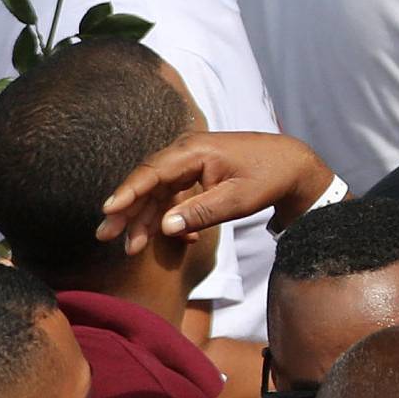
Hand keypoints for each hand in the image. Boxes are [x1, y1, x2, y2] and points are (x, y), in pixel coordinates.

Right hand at [96, 129, 336, 251]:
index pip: (152, 172)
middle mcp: (186, 152)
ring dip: (145, 219)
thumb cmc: (268, 177)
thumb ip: (201, 212)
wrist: (293, 166)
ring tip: (131, 247)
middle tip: (106, 235)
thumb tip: (165, 227)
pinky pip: (172, 195)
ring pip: (157, 192)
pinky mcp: (194, 174)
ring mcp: (189, 163)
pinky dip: (169, 217)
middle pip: (148, 182)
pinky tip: (175, 238)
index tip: (110, 211)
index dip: (129, 192)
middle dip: (127, 210)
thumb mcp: (238, 199)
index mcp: (194, 151)